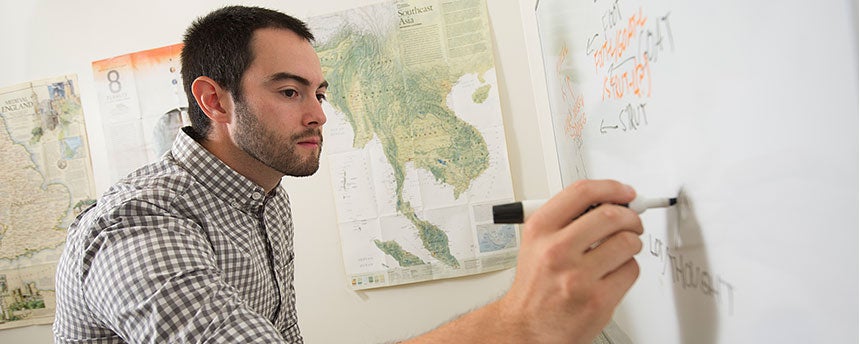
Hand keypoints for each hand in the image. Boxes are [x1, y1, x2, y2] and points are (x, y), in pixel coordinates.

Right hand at [498, 180, 643, 343]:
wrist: (527, 327)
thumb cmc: (536, 287)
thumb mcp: (536, 244)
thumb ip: (567, 220)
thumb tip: (608, 202)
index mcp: (540, 231)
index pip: (582, 192)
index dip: (611, 187)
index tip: (625, 191)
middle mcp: (557, 251)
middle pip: (611, 215)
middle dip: (630, 216)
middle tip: (632, 221)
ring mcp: (578, 277)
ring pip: (627, 242)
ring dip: (632, 242)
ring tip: (622, 249)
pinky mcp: (598, 300)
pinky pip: (631, 270)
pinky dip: (628, 268)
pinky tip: (614, 273)